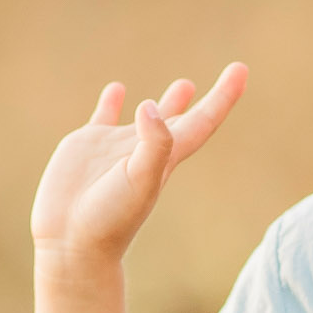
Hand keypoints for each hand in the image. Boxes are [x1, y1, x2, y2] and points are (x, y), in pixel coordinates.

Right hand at [32, 64, 247, 263]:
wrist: (72, 242)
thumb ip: (152, 143)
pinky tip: (117, 89)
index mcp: (165, 158)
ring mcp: (117, 148)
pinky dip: (112, 102)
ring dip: (167, 103)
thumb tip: (150, 107)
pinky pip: (104, 117)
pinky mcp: (88, 146)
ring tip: (185, 85)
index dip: (223, 96)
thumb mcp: (139, 181)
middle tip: (233, 74)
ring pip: (148, 118)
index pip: (203, 120)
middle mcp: (146, 150)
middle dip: (209, 98)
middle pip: (185, 119)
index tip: (241, 69)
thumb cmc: (110, 219)